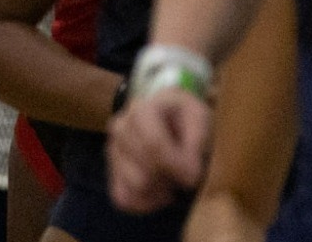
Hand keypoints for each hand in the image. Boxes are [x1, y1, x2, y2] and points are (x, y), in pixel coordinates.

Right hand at [107, 88, 211, 213]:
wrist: (165, 111)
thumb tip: (189, 176)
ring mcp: (113, 150)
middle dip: (170, 179)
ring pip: (134, 186)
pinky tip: (161, 193)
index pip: (152, 145)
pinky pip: (122, 198)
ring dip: (159, 190)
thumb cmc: (184, 115)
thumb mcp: (199, 117)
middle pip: (143, 171)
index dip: (175, 166)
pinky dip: (144, 202)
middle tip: (187, 173)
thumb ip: (196, 142)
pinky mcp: (112, 170)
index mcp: (141, 110)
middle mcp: (120, 128)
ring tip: (174, 178)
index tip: (195, 175)